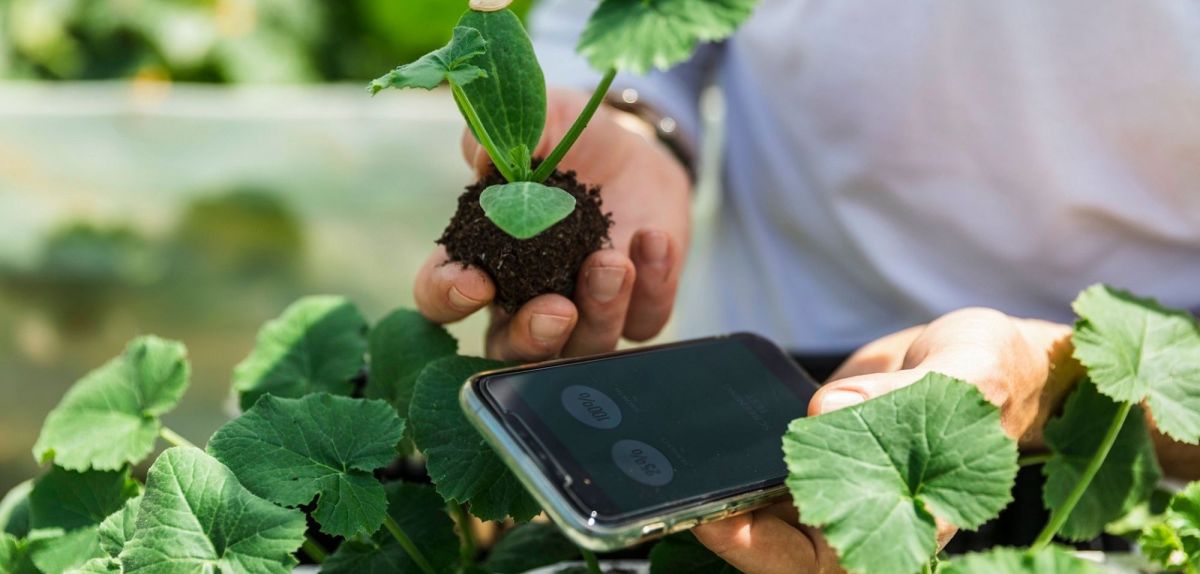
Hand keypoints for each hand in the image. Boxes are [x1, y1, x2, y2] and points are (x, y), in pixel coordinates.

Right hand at [414, 88, 690, 359]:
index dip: (448, 297)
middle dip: (533, 337)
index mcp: (482, 260)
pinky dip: (653, 286)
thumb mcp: (539, 122)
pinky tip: (654, 240)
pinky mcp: (636, 309)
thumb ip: (506, 136)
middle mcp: (525, 301)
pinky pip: (645, 321)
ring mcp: (584, 313)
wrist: (633, 150)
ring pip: (585, 347)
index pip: (442, 297)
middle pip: (512, 350)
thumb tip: (482, 157)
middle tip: (556, 310)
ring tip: (614, 263)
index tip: (474, 281)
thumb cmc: (566, 142)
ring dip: (599, 311)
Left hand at [693, 308, 1077, 573]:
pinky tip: (704, 441)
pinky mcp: (816, 456)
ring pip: (767, 511)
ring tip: (677, 468)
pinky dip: (735, 459)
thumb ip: (901, 395)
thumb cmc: (990, 376)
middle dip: (726, 527)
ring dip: (724, 495)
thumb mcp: (965, 375)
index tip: (716, 520)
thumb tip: (826, 408)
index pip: (825, 560)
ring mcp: (836, 486)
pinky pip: (769, 468)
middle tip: (679, 493)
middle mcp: (864, 514)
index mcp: (906, 521)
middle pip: (781, 547)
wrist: (982, 356)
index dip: (764, 550)